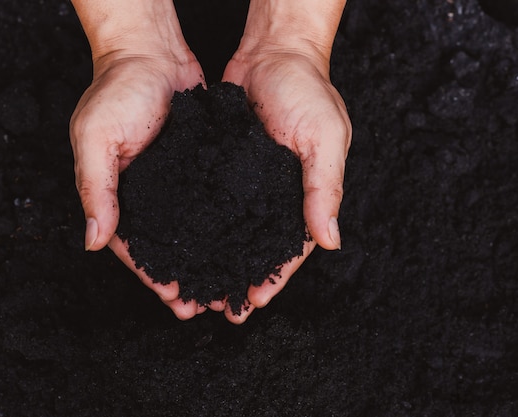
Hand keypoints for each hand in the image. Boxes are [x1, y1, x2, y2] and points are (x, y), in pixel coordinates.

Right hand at [70, 0, 210, 319]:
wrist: (150, 52)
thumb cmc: (116, 91)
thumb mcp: (95, 139)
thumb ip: (95, 189)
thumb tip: (93, 241)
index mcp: (117, 196)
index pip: (134, 247)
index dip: (154, 276)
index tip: (175, 300)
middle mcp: (147, 195)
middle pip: (165, 247)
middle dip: (184, 277)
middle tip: (206, 305)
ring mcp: (174, 183)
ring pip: (190, 232)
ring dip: (205, 259)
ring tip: (223, 285)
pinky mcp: (198, 167)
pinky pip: (208, 204)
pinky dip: (219, 226)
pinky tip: (236, 244)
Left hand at [221, 0, 350, 323]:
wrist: (272, 51)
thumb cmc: (306, 89)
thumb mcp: (324, 138)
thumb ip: (325, 189)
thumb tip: (331, 242)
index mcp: (305, 193)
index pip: (291, 246)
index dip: (275, 276)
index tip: (254, 301)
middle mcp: (276, 193)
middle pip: (258, 246)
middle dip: (242, 276)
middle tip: (221, 306)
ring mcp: (248, 182)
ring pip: (234, 230)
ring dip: (220, 258)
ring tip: (200, 285)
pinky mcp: (224, 165)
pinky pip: (214, 202)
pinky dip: (204, 225)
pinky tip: (186, 243)